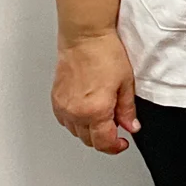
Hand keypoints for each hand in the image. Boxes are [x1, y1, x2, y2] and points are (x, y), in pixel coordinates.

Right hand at [52, 31, 138, 154]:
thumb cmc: (105, 54)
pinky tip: (87, 111)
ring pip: (76, 132)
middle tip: (117, 126)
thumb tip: (131, 126)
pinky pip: (65, 121)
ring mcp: (63, 107)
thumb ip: (127, 110)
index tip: (123, 143)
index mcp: (95, 110)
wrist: (85, 38)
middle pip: (89, 140)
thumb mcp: (126, 83)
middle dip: (104, 138)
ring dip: (90, 130)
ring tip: (103, 115)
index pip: (103, 142)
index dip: (115, 146)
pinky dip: (77, 121)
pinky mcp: (55, 100)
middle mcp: (76, 112)